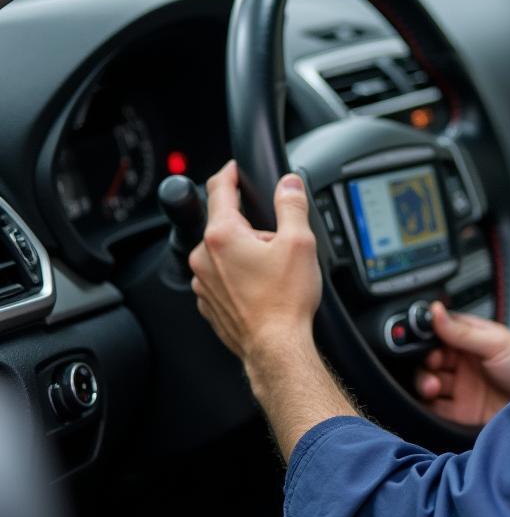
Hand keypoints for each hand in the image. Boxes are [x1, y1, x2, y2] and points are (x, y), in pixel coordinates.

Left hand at [188, 161, 322, 366]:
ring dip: (244, 252)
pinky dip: (239, 275)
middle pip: (225, 223)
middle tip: (278, 241)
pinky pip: (222, 277)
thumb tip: (289, 183)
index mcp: (222, 235)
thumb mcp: (299, 242)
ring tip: (273, 270)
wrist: (277, 348)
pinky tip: (263, 288)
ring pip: (224, 252)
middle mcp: (204, 257)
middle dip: (251, 225)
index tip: (234, 169)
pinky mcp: (209, 302)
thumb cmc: (285, 301)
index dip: (229, 173)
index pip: (219, 189)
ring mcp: (203, 282)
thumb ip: (292, 205)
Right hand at [415, 303, 509, 425]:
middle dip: (423, 365)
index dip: (425, 341)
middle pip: (427, 363)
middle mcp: (462, 364)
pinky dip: (427, 409)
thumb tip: (435, 310)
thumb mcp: (496, 342)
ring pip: (428, 387)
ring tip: (432, 387)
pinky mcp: (464, 414)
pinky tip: (429, 404)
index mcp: (468, 340)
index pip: (436, 336)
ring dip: (424, 385)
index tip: (423, 345)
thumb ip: (462, 331)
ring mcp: (462, 389)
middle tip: (433, 367)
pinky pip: (437, 412)